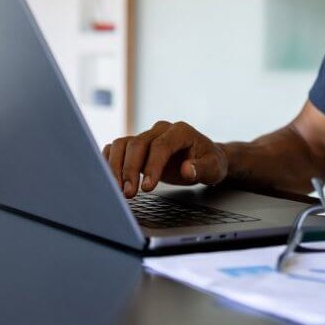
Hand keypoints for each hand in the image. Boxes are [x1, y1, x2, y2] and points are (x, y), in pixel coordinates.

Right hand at [103, 121, 227, 197]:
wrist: (204, 158)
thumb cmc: (210, 161)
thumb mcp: (214, 168)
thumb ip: (201, 168)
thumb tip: (186, 169)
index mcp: (180, 131)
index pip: (161, 145)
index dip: (152, 166)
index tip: (147, 187)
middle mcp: (160, 130)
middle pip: (138, 144)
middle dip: (131, 170)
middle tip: (129, 194)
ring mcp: (147, 136)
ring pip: (123, 144)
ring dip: (116, 167)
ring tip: (118, 190)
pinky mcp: (137, 145)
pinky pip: (117, 148)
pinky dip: (110, 162)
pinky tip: (110, 179)